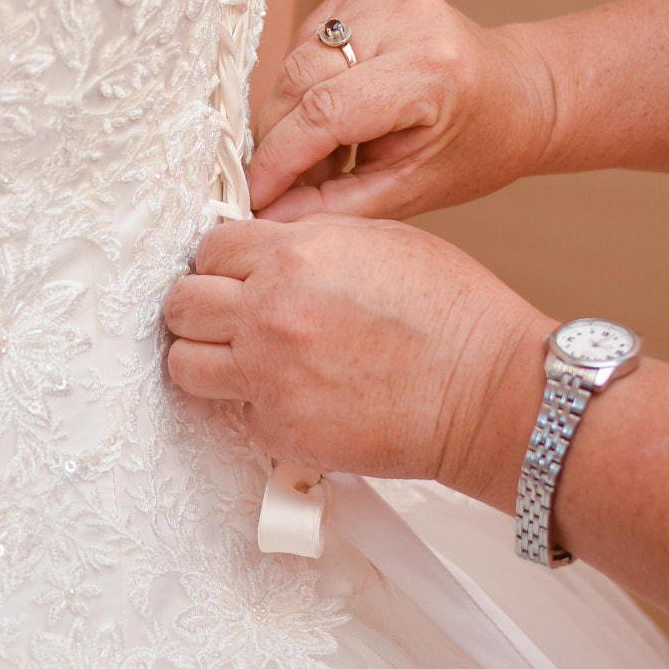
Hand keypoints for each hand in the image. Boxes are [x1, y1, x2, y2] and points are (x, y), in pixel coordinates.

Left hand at [164, 217, 550, 505]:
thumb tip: (263, 250)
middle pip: (182, 305)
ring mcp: (269, 376)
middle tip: (224, 315)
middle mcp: (268, 314)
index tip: (233, 273)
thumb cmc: (451, 313)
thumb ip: (306, 241)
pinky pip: (234, 413)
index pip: (210, 248)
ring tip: (240, 358)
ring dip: (206, 357)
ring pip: (185, 364)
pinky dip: (255, 406)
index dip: (221, 261)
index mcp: (292, 256)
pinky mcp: (279, 430)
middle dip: (198, 306)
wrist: (486, 392)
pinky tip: (293, 395)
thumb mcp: (378, 238)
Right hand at [247, 0, 556, 220]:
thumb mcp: (413, 190)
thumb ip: (337, 205)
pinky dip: (305, 84)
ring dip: (290, 114)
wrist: (519, 92)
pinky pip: (306, 41)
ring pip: (294, 60)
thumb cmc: (477, 146)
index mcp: (428, 71)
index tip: (254, 196)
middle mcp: (405, 17)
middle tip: (290, 184)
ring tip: (324, 154)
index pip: (324, 111)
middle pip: (299, 80)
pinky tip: (336, 111)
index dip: (278, 159)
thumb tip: (268, 218)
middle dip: (280, 139)